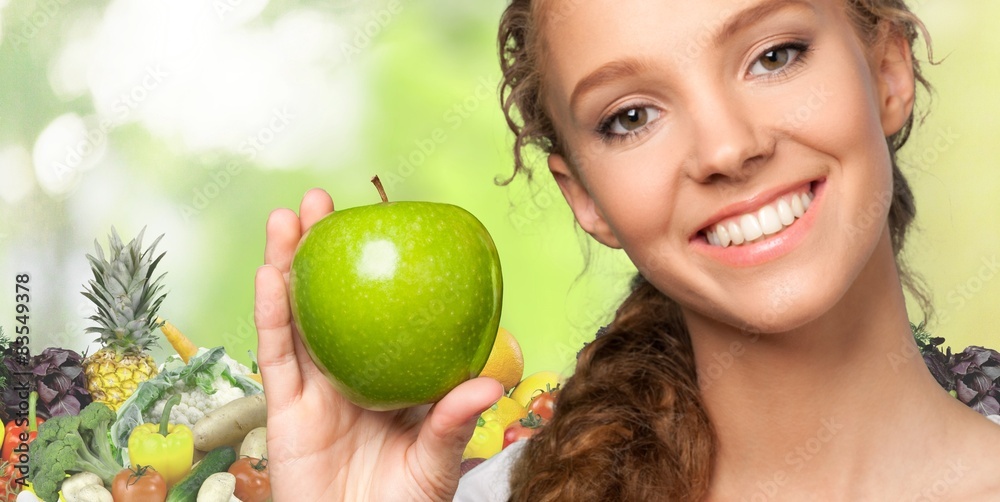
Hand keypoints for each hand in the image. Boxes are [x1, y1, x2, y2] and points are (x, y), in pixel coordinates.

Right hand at [255, 188, 503, 500]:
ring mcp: (314, 388)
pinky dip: (270, 313)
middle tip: (322, 201)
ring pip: (296, 315)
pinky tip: (269, 273)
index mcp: (390, 376)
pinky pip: (275, 355)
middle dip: (323, 249)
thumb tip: (489, 384)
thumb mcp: (436, 464)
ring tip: (286, 216)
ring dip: (287, 264)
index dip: (379, 268)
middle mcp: (349, 372)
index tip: (385, 224)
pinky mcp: (284, 409)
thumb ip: (452, 422)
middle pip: (332, 300)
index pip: (385, 311)